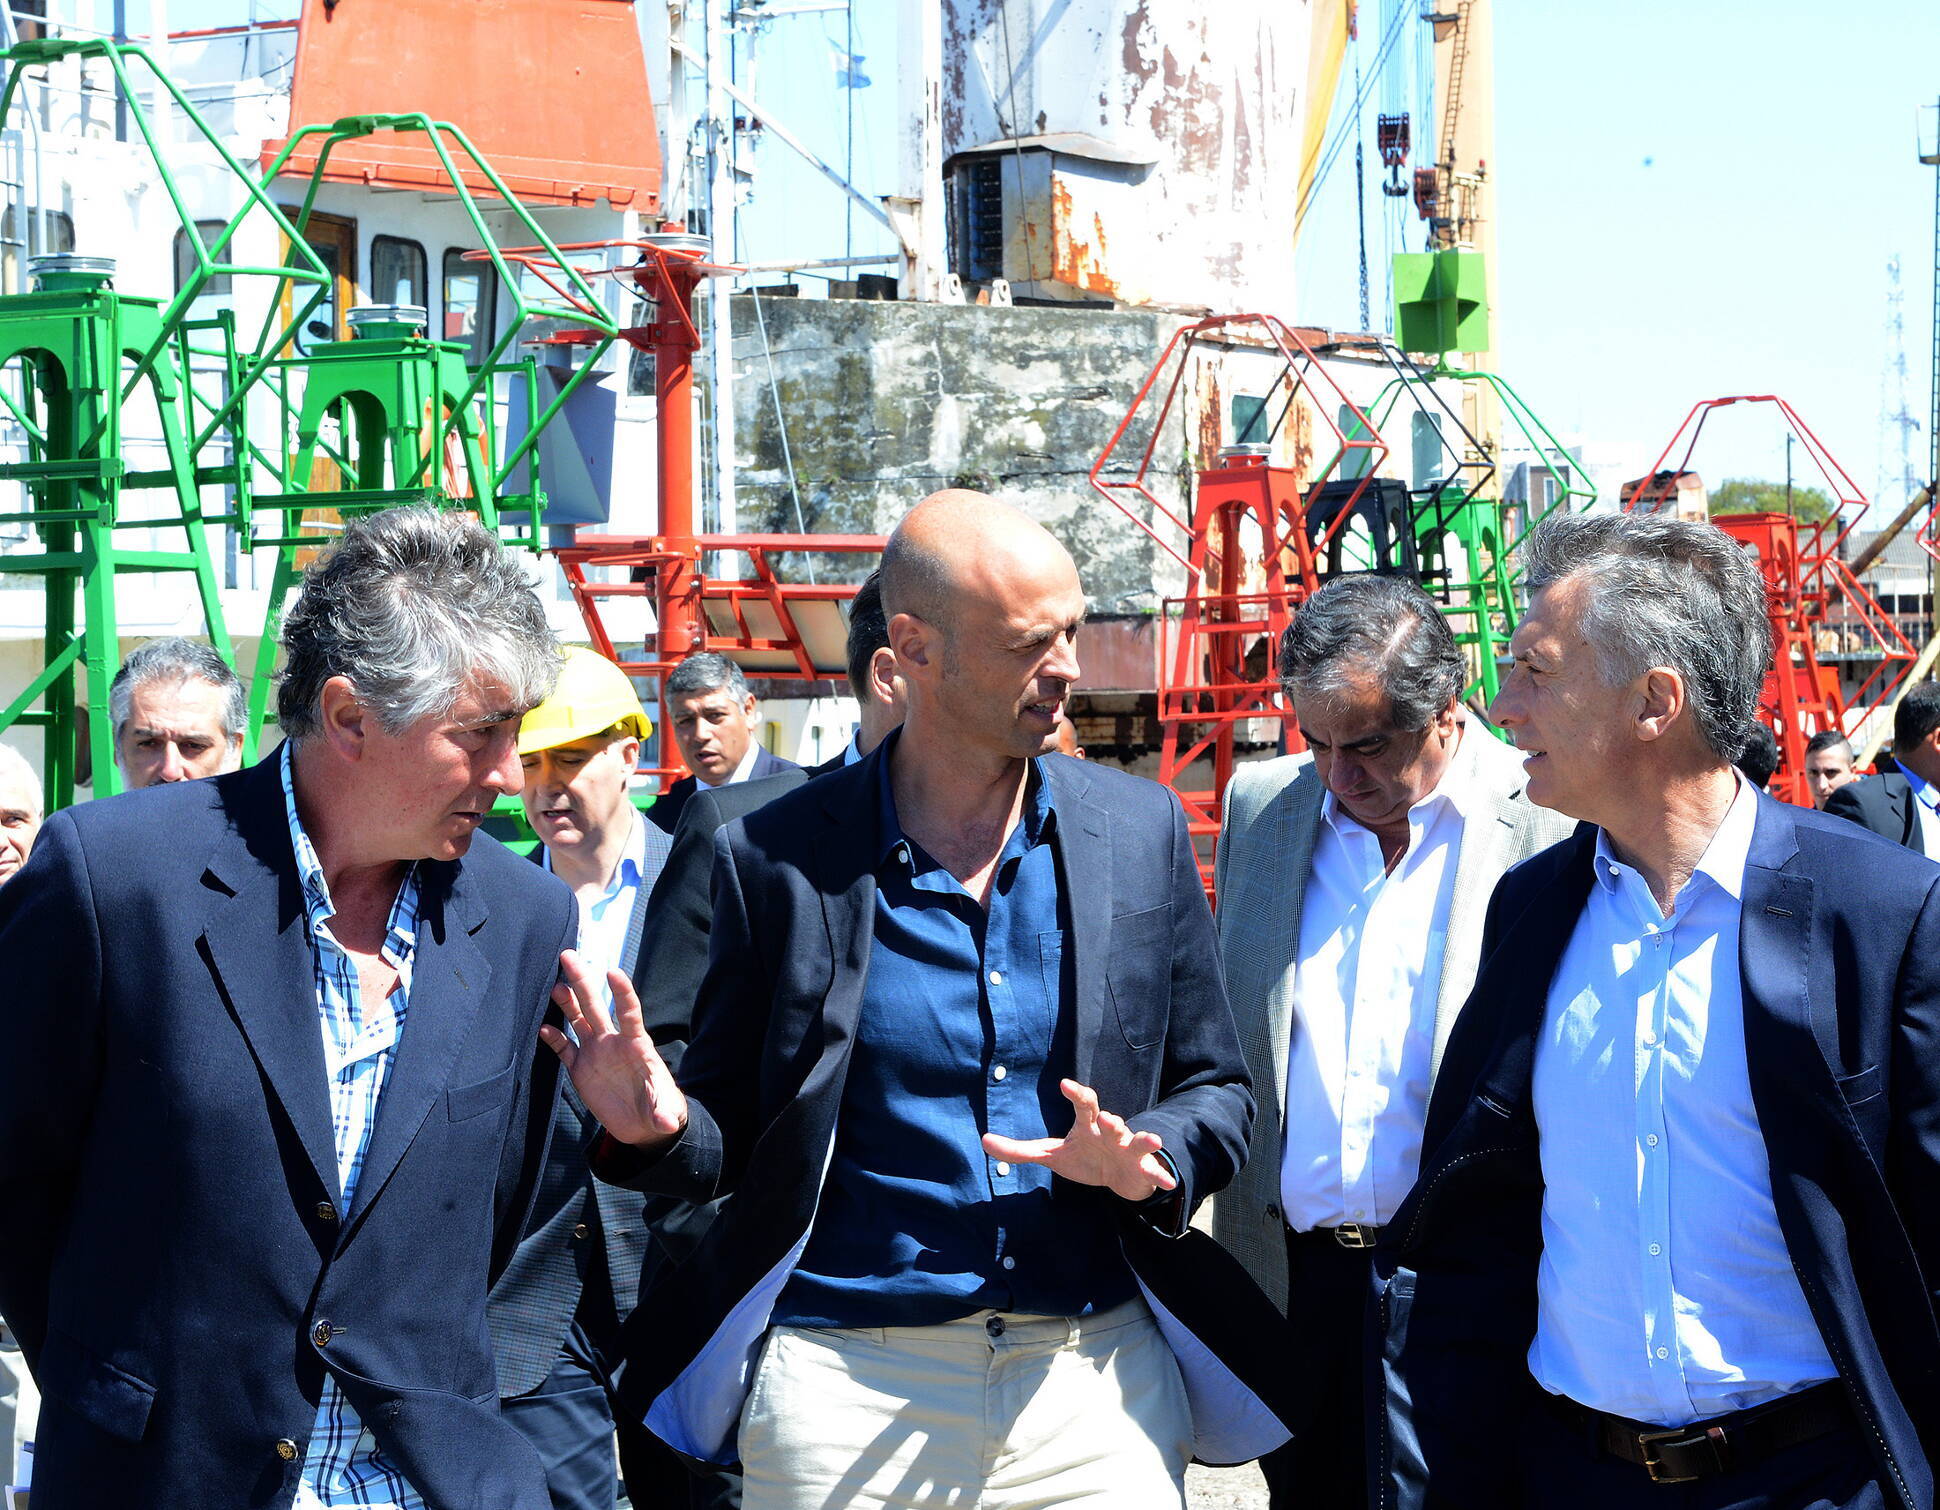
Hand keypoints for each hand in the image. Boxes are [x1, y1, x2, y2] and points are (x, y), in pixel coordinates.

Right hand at [539, 950, 687, 1150]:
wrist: (643, 1126)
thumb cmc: (660, 1111)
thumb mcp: (665, 1113)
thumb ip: (663, 1113)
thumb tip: (666, 1123)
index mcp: (636, 1045)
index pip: (629, 1011)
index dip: (622, 992)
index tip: (612, 971)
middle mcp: (613, 1042)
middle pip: (595, 1005)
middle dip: (582, 981)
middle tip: (568, 955)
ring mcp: (595, 1053)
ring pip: (577, 1020)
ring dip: (566, 1003)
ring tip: (553, 985)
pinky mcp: (581, 1069)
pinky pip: (564, 1049)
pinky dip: (554, 1038)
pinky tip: (542, 1027)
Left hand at [981, 1079, 1176, 1202]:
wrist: (1120, 1178)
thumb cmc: (1086, 1158)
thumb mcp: (1052, 1155)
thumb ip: (1019, 1149)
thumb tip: (984, 1140)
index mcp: (1088, 1126)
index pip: (1083, 1105)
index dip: (1076, 1094)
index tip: (1065, 1084)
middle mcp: (1110, 1133)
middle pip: (1110, 1120)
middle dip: (1109, 1119)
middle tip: (1105, 1117)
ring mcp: (1128, 1150)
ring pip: (1136, 1141)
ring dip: (1143, 1139)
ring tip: (1152, 1139)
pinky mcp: (1143, 1169)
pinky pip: (1153, 1170)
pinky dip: (1161, 1174)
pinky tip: (1169, 1179)